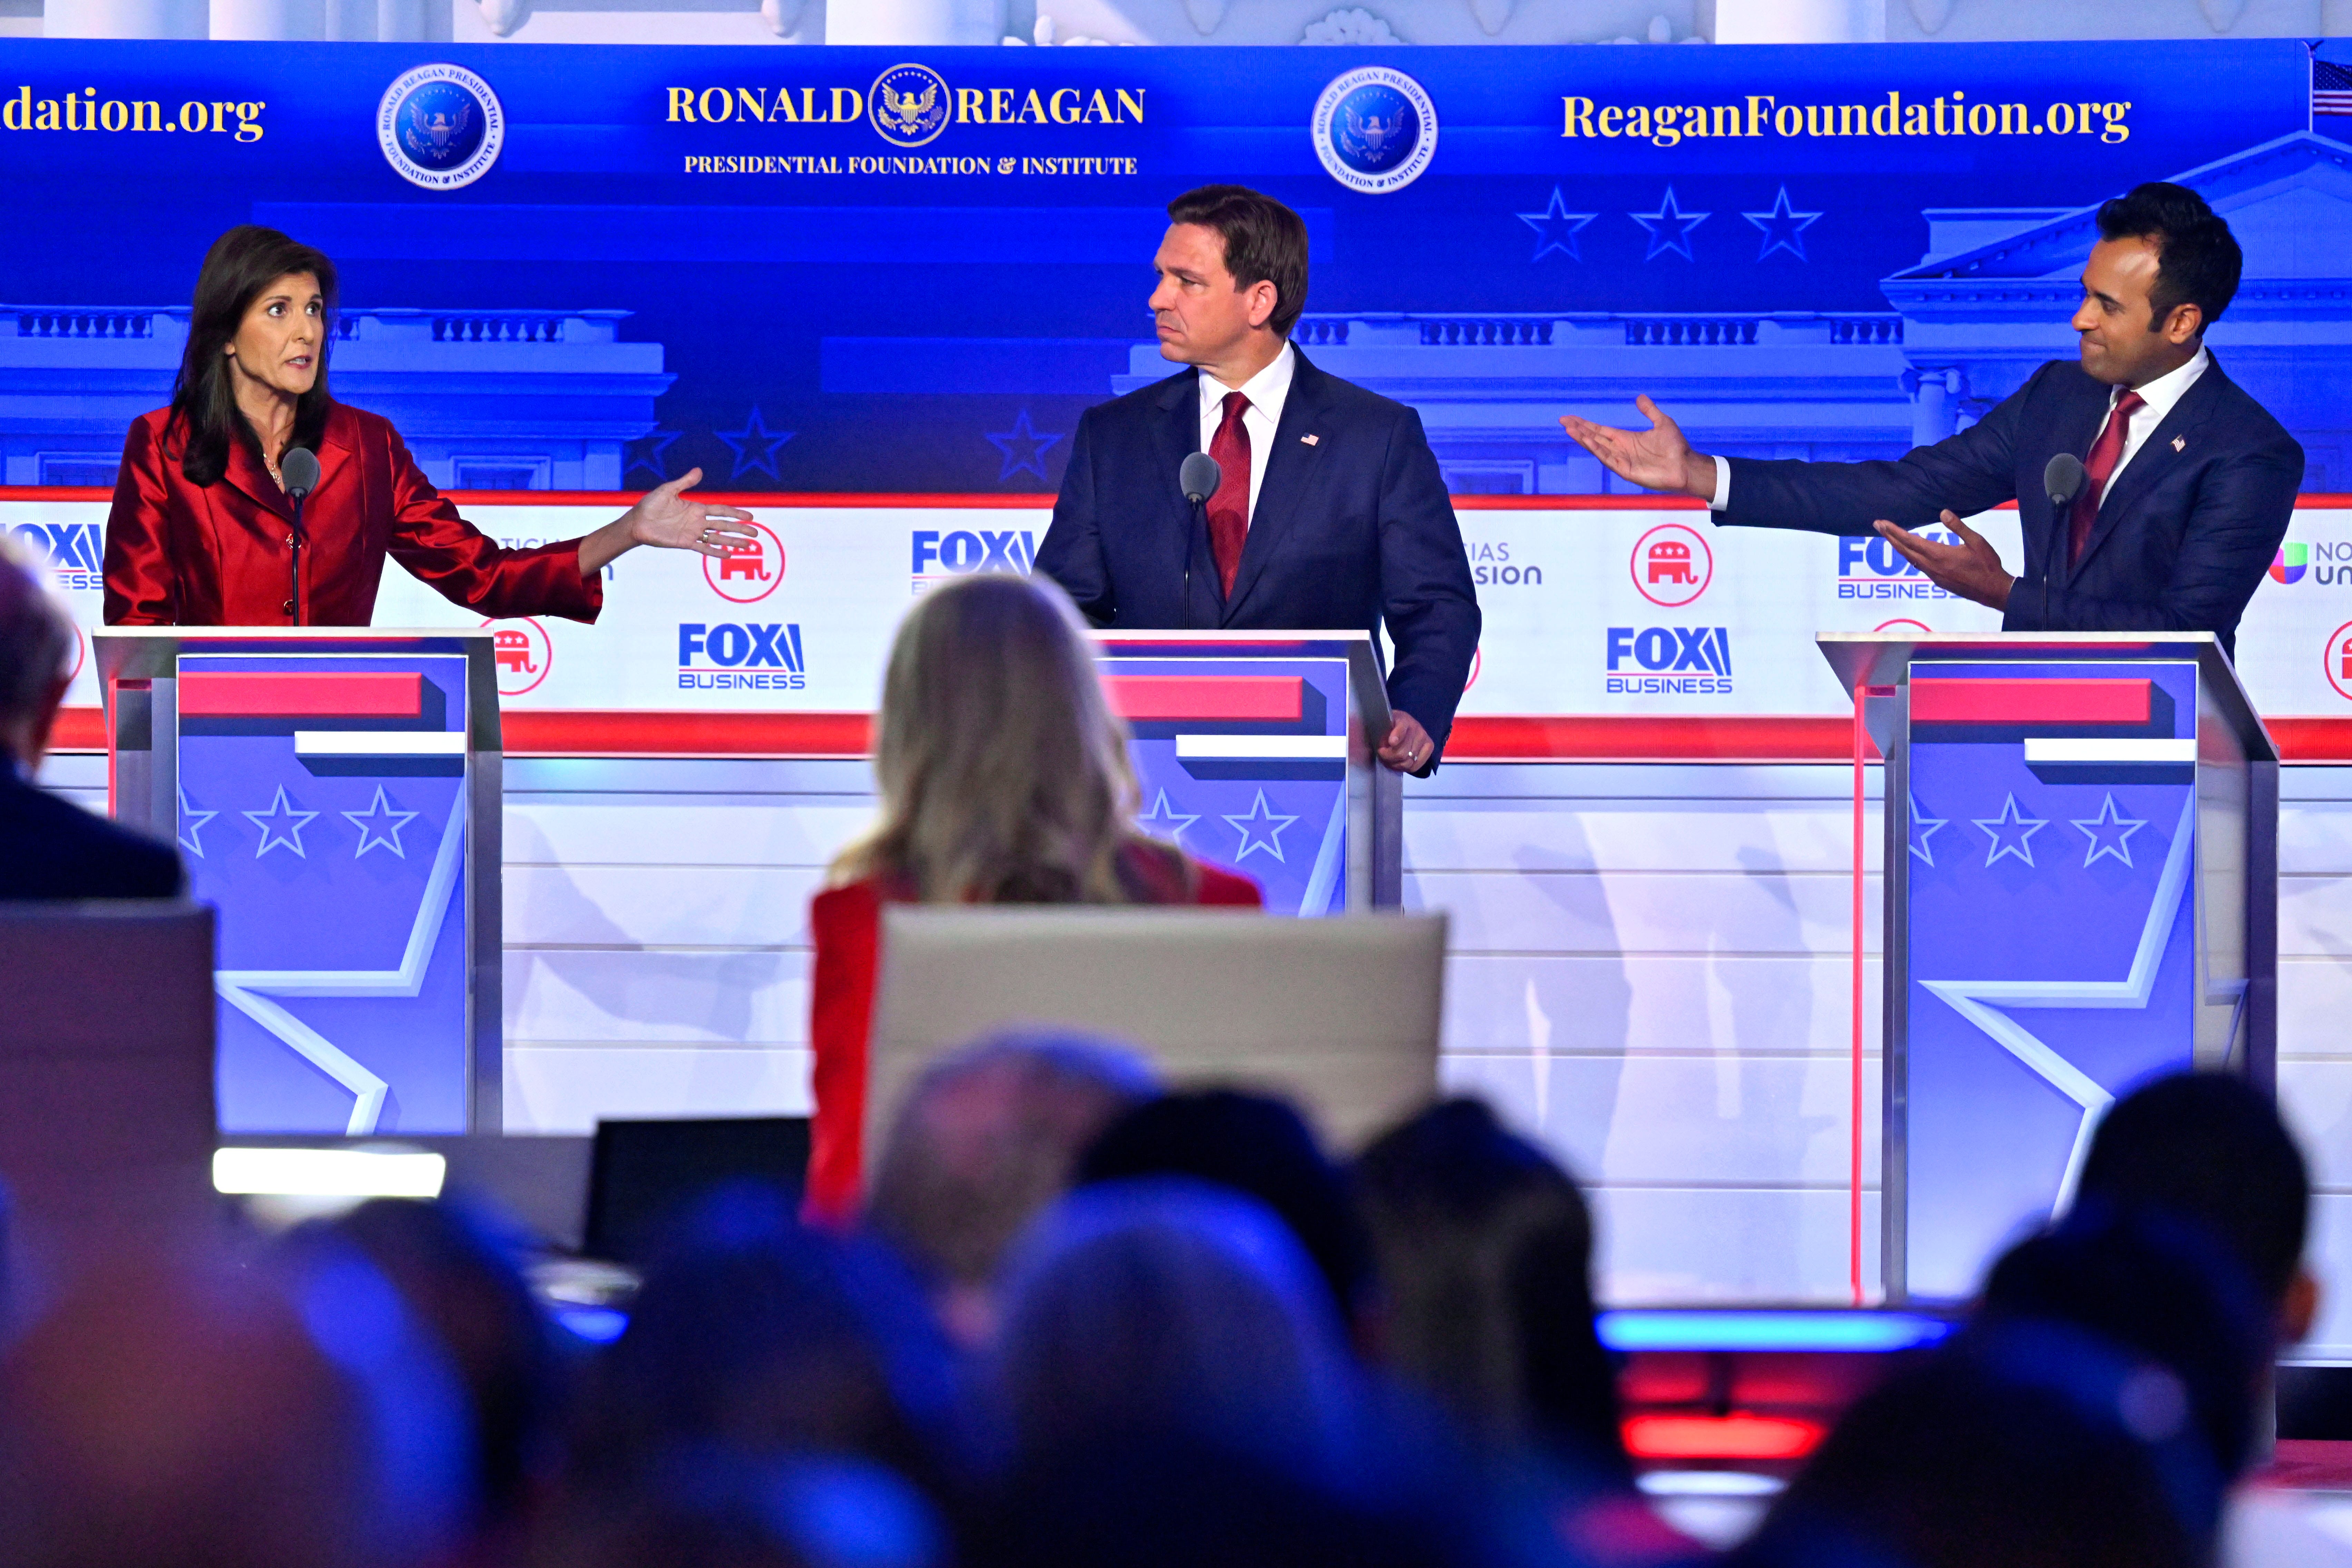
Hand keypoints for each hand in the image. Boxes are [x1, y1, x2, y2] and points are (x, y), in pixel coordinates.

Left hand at [577, 468, 757, 576]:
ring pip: (718, 538)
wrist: (637, 522)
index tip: (750, 516)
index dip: (735, 512)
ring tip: (749, 545)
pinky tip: (729, 555)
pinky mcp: (685, 543)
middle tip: (757, 533)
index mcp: (696, 508)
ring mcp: (693, 533)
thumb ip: (685, 482)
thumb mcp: (668, 490)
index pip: (721, 510)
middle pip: (724, 525)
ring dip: (733, 541)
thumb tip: (699, 471)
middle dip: (740, 528)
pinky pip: (704, 549)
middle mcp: (697, 522)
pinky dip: (716, 552)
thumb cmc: (651, 505)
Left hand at [1379, 711, 1434, 773]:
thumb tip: (1385, 747)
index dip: (1397, 736)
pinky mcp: (1429, 746)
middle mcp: (1415, 727)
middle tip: (1382, 755)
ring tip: (1389, 760)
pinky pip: (1415, 766)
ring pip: (1407, 762)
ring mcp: (1424, 737)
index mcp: (1402, 719)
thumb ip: (1381, 735)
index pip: (1401, 729)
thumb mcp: (1383, 727)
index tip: (1391, 742)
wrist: (1405, 725)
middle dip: (1388, 757)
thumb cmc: (1390, 727)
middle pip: (1402, 752)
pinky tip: (1399, 764)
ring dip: (1395, 764)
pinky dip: (1405, 768)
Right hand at [1559, 395, 1717, 498]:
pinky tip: (1588, 441)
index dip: (1585, 424)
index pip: (1600, 430)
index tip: (1570, 418)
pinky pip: (1608, 459)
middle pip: (1594, 437)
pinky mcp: (1626, 471)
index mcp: (1626, 439)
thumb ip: (1649, 411)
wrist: (1686, 465)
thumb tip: (1639, 397)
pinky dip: (1598, 450)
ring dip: (1583, 439)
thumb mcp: (1662, 422)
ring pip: (1597, 448)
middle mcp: (1620, 450)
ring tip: (1570, 429)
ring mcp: (1622, 461)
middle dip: (1579, 430)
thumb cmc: (1676, 447)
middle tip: (1563, 421)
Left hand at [1873, 510, 2013, 610]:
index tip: (1882, 523)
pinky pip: (1918, 566)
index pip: (1911, 541)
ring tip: (1888, 536)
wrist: (1992, 590)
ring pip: (1910, 559)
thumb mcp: (1977, 541)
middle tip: (1877, 525)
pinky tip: (1908, 551)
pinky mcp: (1938, 581)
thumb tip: (1943, 512)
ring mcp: (1933, 575)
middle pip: (1904, 550)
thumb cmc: (1987, 564)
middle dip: (1889, 536)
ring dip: (1898, 546)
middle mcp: (1932, 566)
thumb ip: (1958, 527)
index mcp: (1939, 555)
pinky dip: (1909, 556)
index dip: (1894, 531)